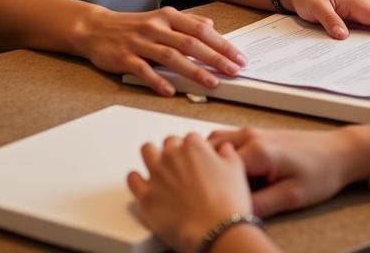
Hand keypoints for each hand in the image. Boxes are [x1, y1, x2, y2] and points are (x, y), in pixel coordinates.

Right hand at [74, 6, 246, 95]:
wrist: (95, 28)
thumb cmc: (132, 25)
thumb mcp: (160, 18)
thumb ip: (186, 22)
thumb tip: (211, 25)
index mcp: (167, 16)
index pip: (201, 30)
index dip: (222, 44)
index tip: (239, 57)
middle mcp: (156, 27)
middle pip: (190, 43)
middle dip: (215, 58)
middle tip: (234, 71)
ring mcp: (139, 42)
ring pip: (170, 56)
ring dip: (193, 70)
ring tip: (211, 83)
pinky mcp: (124, 57)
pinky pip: (143, 70)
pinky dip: (157, 81)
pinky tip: (170, 91)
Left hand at [127, 134, 253, 252]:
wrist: (216, 231)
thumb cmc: (227, 203)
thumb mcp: (236, 170)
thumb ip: (227, 153)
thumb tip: (223, 149)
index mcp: (193, 146)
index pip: (190, 138)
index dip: (194, 150)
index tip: (196, 160)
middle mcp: (172, 155)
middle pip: (168, 143)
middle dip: (174, 152)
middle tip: (180, 167)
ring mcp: (157, 174)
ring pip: (147, 152)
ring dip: (153, 157)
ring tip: (160, 169)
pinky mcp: (145, 196)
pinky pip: (132, 179)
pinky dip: (137, 180)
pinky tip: (144, 185)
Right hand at [207, 127, 352, 216]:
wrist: (339, 152)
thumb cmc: (321, 173)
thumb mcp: (292, 196)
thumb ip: (261, 204)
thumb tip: (235, 214)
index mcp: (258, 151)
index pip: (216, 167)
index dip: (209, 186)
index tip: (208, 203)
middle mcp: (251, 136)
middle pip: (210, 148)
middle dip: (203, 170)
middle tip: (204, 193)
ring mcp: (253, 132)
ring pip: (217, 142)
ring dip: (211, 160)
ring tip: (215, 185)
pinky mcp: (258, 135)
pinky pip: (229, 141)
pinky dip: (221, 155)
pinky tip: (229, 176)